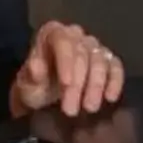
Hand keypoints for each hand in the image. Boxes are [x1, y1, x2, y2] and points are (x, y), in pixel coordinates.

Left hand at [11, 20, 125, 118]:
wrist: (44, 98)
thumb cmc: (35, 88)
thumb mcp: (27, 85)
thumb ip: (31, 76)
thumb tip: (35, 68)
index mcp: (52, 33)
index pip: (62, 41)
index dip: (66, 62)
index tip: (66, 84)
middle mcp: (75, 34)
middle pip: (82, 54)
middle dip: (78, 83)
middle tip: (72, 109)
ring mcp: (92, 46)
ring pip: (100, 61)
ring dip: (96, 86)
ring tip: (89, 108)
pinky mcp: (107, 60)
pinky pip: (115, 66)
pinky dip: (115, 81)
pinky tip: (110, 98)